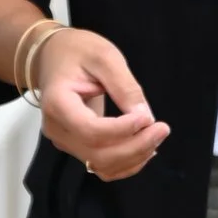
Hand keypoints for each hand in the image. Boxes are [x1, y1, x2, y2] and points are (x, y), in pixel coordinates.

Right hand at [33, 24, 169, 181]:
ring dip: (134, 157)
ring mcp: (65, 141)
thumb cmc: (77, 51)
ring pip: (102, 165)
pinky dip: (127, 162)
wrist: (55, 56)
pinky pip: (103, 166)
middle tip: (162, 129)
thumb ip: (124, 86)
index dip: (122, 130)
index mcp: (57, 103)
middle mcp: (57, 128)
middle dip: (135, 147)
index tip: (147, 117)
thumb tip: (144, 116)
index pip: (90, 130)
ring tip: (156, 135)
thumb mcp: (104, 57)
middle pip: (97, 154)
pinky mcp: (77, 146)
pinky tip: (145, 146)